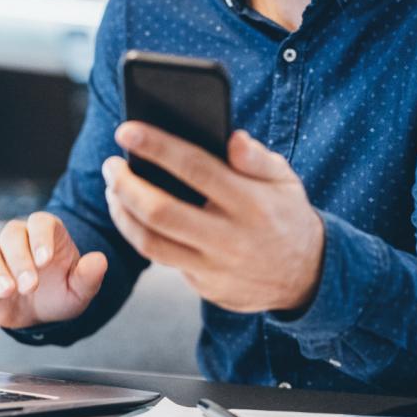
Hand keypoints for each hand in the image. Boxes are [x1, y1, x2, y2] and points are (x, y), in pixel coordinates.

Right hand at [0, 212, 107, 329]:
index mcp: (45, 232)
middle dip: (20, 260)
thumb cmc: (61, 292)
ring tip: (7, 291)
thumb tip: (99, 261)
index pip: (40, 223)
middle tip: (29, 285)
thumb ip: (89, 275)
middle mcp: (18, 238)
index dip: (41, 238)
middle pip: (12, 235)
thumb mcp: (80, 289)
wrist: (41, 313)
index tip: (46, 260)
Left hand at [103, 123, 323, 312]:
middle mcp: (231, 238)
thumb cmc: (285, 213)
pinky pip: (163, 260)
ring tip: (113, 189)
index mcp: (252, 202)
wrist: (306, 276)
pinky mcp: (205, 287)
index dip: (157, 147)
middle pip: (162, 211)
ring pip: (152, 243)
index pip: (196, 168)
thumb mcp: (284, 179)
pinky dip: (140, 235)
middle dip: (126, 185)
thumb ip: (257, 158)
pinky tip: (130, 214)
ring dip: (122, 214)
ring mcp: (216, 267)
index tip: (126, 130)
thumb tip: (232, 138)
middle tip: (111, 165)